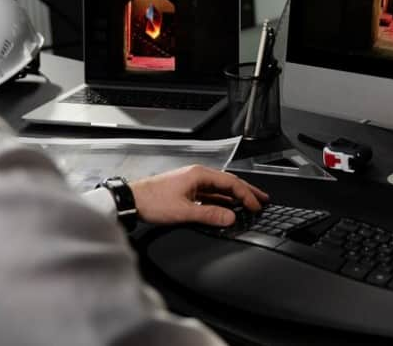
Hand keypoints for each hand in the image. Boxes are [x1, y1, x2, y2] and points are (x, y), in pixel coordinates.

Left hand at [129, 165, 268, 226]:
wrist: (130, 200)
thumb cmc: (152, 201)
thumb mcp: (183, 211)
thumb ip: (209, 215)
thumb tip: (230, 217)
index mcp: (199, 174)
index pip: (231, 183)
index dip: (246, 195)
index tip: (256, 206)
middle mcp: (197, 175)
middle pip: (228, 183)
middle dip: (246, 191)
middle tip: (262, 199)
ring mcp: (192, 182)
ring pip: (220, 189)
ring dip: (235, 197)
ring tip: (249, 204)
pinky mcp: (186, 191)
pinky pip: (210, 195)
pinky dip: (222, 201)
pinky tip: (227, 208)